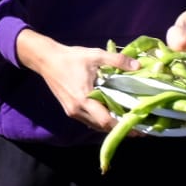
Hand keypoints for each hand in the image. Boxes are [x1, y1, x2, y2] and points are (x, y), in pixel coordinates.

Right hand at [16, 29, 130, 132]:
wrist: (46, 60)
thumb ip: (117, 60)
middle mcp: (77, 110)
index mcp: (84, 99)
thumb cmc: (71, 58)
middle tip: (138, 127)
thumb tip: (138, 66)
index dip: (123, 127)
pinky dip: (100, 120)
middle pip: (102, 126)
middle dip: (120, 128)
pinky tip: (110, 115)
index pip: (106, 120)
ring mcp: (72, 111)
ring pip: (94, 125)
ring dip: (110, 125)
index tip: (139, 130)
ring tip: (127, 122)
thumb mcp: (95, 55)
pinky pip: (88, 120)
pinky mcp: (69, 110)